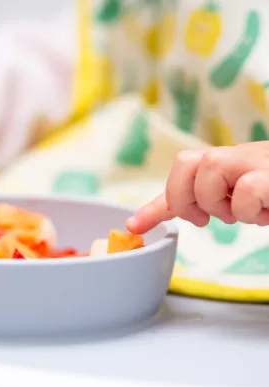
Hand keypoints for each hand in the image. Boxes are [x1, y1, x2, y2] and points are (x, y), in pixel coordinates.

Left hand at [126, 141, 268, 233]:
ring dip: (219, 203)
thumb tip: (141, 220)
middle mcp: (236, 157)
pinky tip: (265, 211)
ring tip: (241, 213)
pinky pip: (248, 187)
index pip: (180, 172)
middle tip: (205, 217)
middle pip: (186, 161)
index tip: (135, 225)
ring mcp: (257, 161)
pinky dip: (248, 208)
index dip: (155, 203)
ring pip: (211, 168)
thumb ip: (195, 205)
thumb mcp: (232, 200)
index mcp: (223, 163)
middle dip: (186, 197)